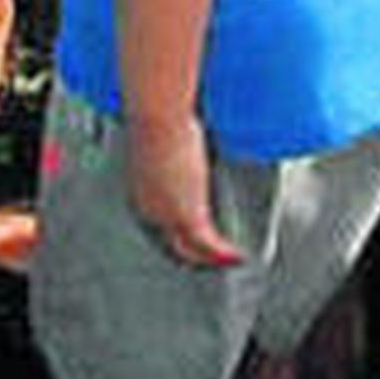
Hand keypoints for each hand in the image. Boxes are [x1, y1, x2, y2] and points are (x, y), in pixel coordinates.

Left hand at [127, 113, 243, 268]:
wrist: (157, 117)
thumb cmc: (155, 117)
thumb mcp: (162, 141)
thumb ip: (170, 151)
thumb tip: (183, 145)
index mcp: (140, 194)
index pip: (157, 228)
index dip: (176, 235)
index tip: (194, 239)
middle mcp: (149, 211)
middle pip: (172, 245)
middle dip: (193, 254)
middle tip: (214, 258)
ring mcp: (167, 216)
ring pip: (191, 250)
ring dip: (212, 259)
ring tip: (231, 261)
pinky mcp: (189, 215)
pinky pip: (209, 246)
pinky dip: (225, 255)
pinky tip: (239, 256)